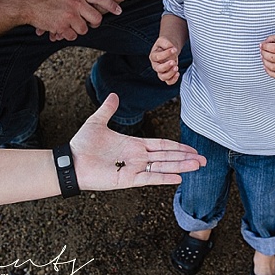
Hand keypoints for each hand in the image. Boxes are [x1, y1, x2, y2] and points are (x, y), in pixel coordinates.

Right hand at [24, 0, 121, 41]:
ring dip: (79, 29)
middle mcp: (76, 2)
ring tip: (71, 25)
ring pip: (84, 29)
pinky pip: (72, 36)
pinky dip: (68, 35)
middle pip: (96, 18)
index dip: (111, 5)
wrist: (25, 3)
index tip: (119, 10)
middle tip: (90, 23)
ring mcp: (69, 15)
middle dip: (94, 23)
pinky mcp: (61, 26)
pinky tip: (62, 30)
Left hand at [70, 93, 205, 188]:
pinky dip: (163, 178)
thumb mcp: (97, 122)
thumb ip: (108, 110)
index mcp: (133, 145)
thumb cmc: (82, 144)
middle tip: (204, 160)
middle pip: (167, 157)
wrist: (70, 161)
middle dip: (185, 158)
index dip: (177, 147)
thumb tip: (114, 95)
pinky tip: (178, 178)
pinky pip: (149, 178)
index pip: (161, 146)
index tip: (192, 149)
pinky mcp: (126, 179)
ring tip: (197, 166)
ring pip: (162, 167)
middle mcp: (136, 158)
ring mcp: (133, 169)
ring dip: (180, 166)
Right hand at [150, 36, 180, 84]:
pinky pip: (168, 82)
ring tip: (176, 67)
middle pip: (158, 69)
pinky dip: (173, 80)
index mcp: (153, 56)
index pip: (157, 57)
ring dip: (170, 74)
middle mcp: (156, 65)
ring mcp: (161, 71)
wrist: (169, 48)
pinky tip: (177, 73)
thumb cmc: (165, 45)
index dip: (165, 53)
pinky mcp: (167, 75)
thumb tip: (170, 47)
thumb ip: (165, 42)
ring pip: (162, 77)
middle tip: (173, 61)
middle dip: (166, 66)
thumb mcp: (163, 40)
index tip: (174, 49)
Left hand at [260, 34, 274, 77]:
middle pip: (272, 58)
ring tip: (263, 57)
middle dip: (263, 53)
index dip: (265, 46)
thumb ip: (272, 38)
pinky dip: (268, 71)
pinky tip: (266, 65)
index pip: (274, 49)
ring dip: (264, 62)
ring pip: (272, 67)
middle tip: (262, 50)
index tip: (262, 44)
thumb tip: (262, 44)